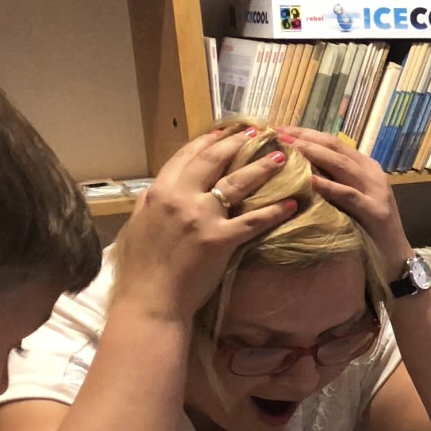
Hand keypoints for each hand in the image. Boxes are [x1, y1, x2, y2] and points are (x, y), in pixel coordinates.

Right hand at [115, 127, 297, 321]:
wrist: (151, 299)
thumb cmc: (143, 266)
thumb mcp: (139, 224)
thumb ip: (152, 203)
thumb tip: (159, 188)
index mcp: (160, 192)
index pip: (186, 157)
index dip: (208, 142)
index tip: (225, 131)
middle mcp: (180, 198)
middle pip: (214, 161)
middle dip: (237, 143)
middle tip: (258, 134)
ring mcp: (202, 218)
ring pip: (237, 183)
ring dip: (261, 168)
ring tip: (281, 158)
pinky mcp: (220, 240)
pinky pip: (254, 221)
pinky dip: (275, 211)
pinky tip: (291, 203)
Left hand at [276, 127, 411, 262]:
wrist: (395, 257)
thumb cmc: (367, 229)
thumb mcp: (350, 198)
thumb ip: (333, 180)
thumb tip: (299, 167)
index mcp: (365, 166)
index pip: (332, 142)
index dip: (305, 133)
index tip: (279, 129)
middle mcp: (372, 173)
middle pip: (335, 147)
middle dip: (305, 138)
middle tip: (278, 133)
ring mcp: (376, 191)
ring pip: (342, 165)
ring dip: (313, 154)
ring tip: (289, 149)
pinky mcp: (376, 212)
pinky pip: (349, 195)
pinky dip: (330, 187)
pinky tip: (310, 181)